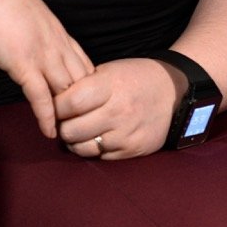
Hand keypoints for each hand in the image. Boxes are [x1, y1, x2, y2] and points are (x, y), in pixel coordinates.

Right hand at [0, 0, 93, 138]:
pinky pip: (41, 97)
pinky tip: (49, 131)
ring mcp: (42, 55)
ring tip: (71, 136)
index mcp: (58, 31)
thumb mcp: (28, 12)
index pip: (84, 63)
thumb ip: (35, 30)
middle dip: (86, 105)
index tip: (87, 102)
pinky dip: (47, 117)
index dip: (87, 85)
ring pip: (67, 91)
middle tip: (84, 125)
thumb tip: (30, 40)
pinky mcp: (24, 64)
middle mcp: (57, 44)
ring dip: (69, 115)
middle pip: (82, 81)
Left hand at [53, 57, 182, 158]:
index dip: (55, 105)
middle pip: (71, 129)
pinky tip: (92, 138)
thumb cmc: (135, 77)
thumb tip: (54, 98)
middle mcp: (117, 111)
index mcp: (109, 86)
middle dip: (61, 125)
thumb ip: (84, 84)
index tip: (53, 104)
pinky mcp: (131, 150)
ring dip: (73, 141)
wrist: (172, 93)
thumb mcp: (110, 70)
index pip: (70, 102)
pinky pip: (99, 156)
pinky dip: (91, 149)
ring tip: (75, 130)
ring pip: (82, 148)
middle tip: (62, 120)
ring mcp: (125, 134)